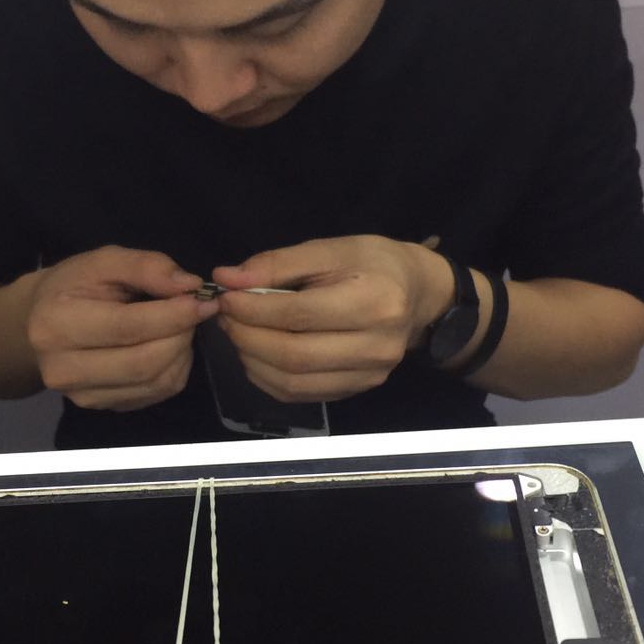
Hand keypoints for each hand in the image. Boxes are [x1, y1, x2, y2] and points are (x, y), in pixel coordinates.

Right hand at [26, 246, 218, 410]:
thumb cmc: (74, 286)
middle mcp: (64, 369)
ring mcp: (83, 396)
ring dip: (182, 352)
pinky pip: (157, 393)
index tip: (204, 301)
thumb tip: (189, 286)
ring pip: (156, 382)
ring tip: (179, 326)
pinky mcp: (104, 407)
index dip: (174, 315)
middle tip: (193, 312)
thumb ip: (146, 266)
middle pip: (144, 362)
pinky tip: (168, 346)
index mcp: (57, 325)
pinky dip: (175, 368)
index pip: (128, 327)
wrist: (40, 321)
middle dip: (181, 335)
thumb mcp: (104, 261)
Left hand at [210, 235, 452, 402]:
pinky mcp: (357, 390)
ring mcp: (369, 375)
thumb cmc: (374, 264)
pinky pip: (300, 395)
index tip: (226, 296)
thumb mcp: (330, 249)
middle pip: (293, 355)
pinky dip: (268, 377)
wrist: (418, 294)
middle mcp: (375, 346)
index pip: (297, 315)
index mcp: (373, 302)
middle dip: (246, 336)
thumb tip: (227, 279)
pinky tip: (259, 354)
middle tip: (227, 316)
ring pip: (292, 382)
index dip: (252, 309)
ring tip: (240, 332)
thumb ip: (278, 264)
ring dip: (252, 359)